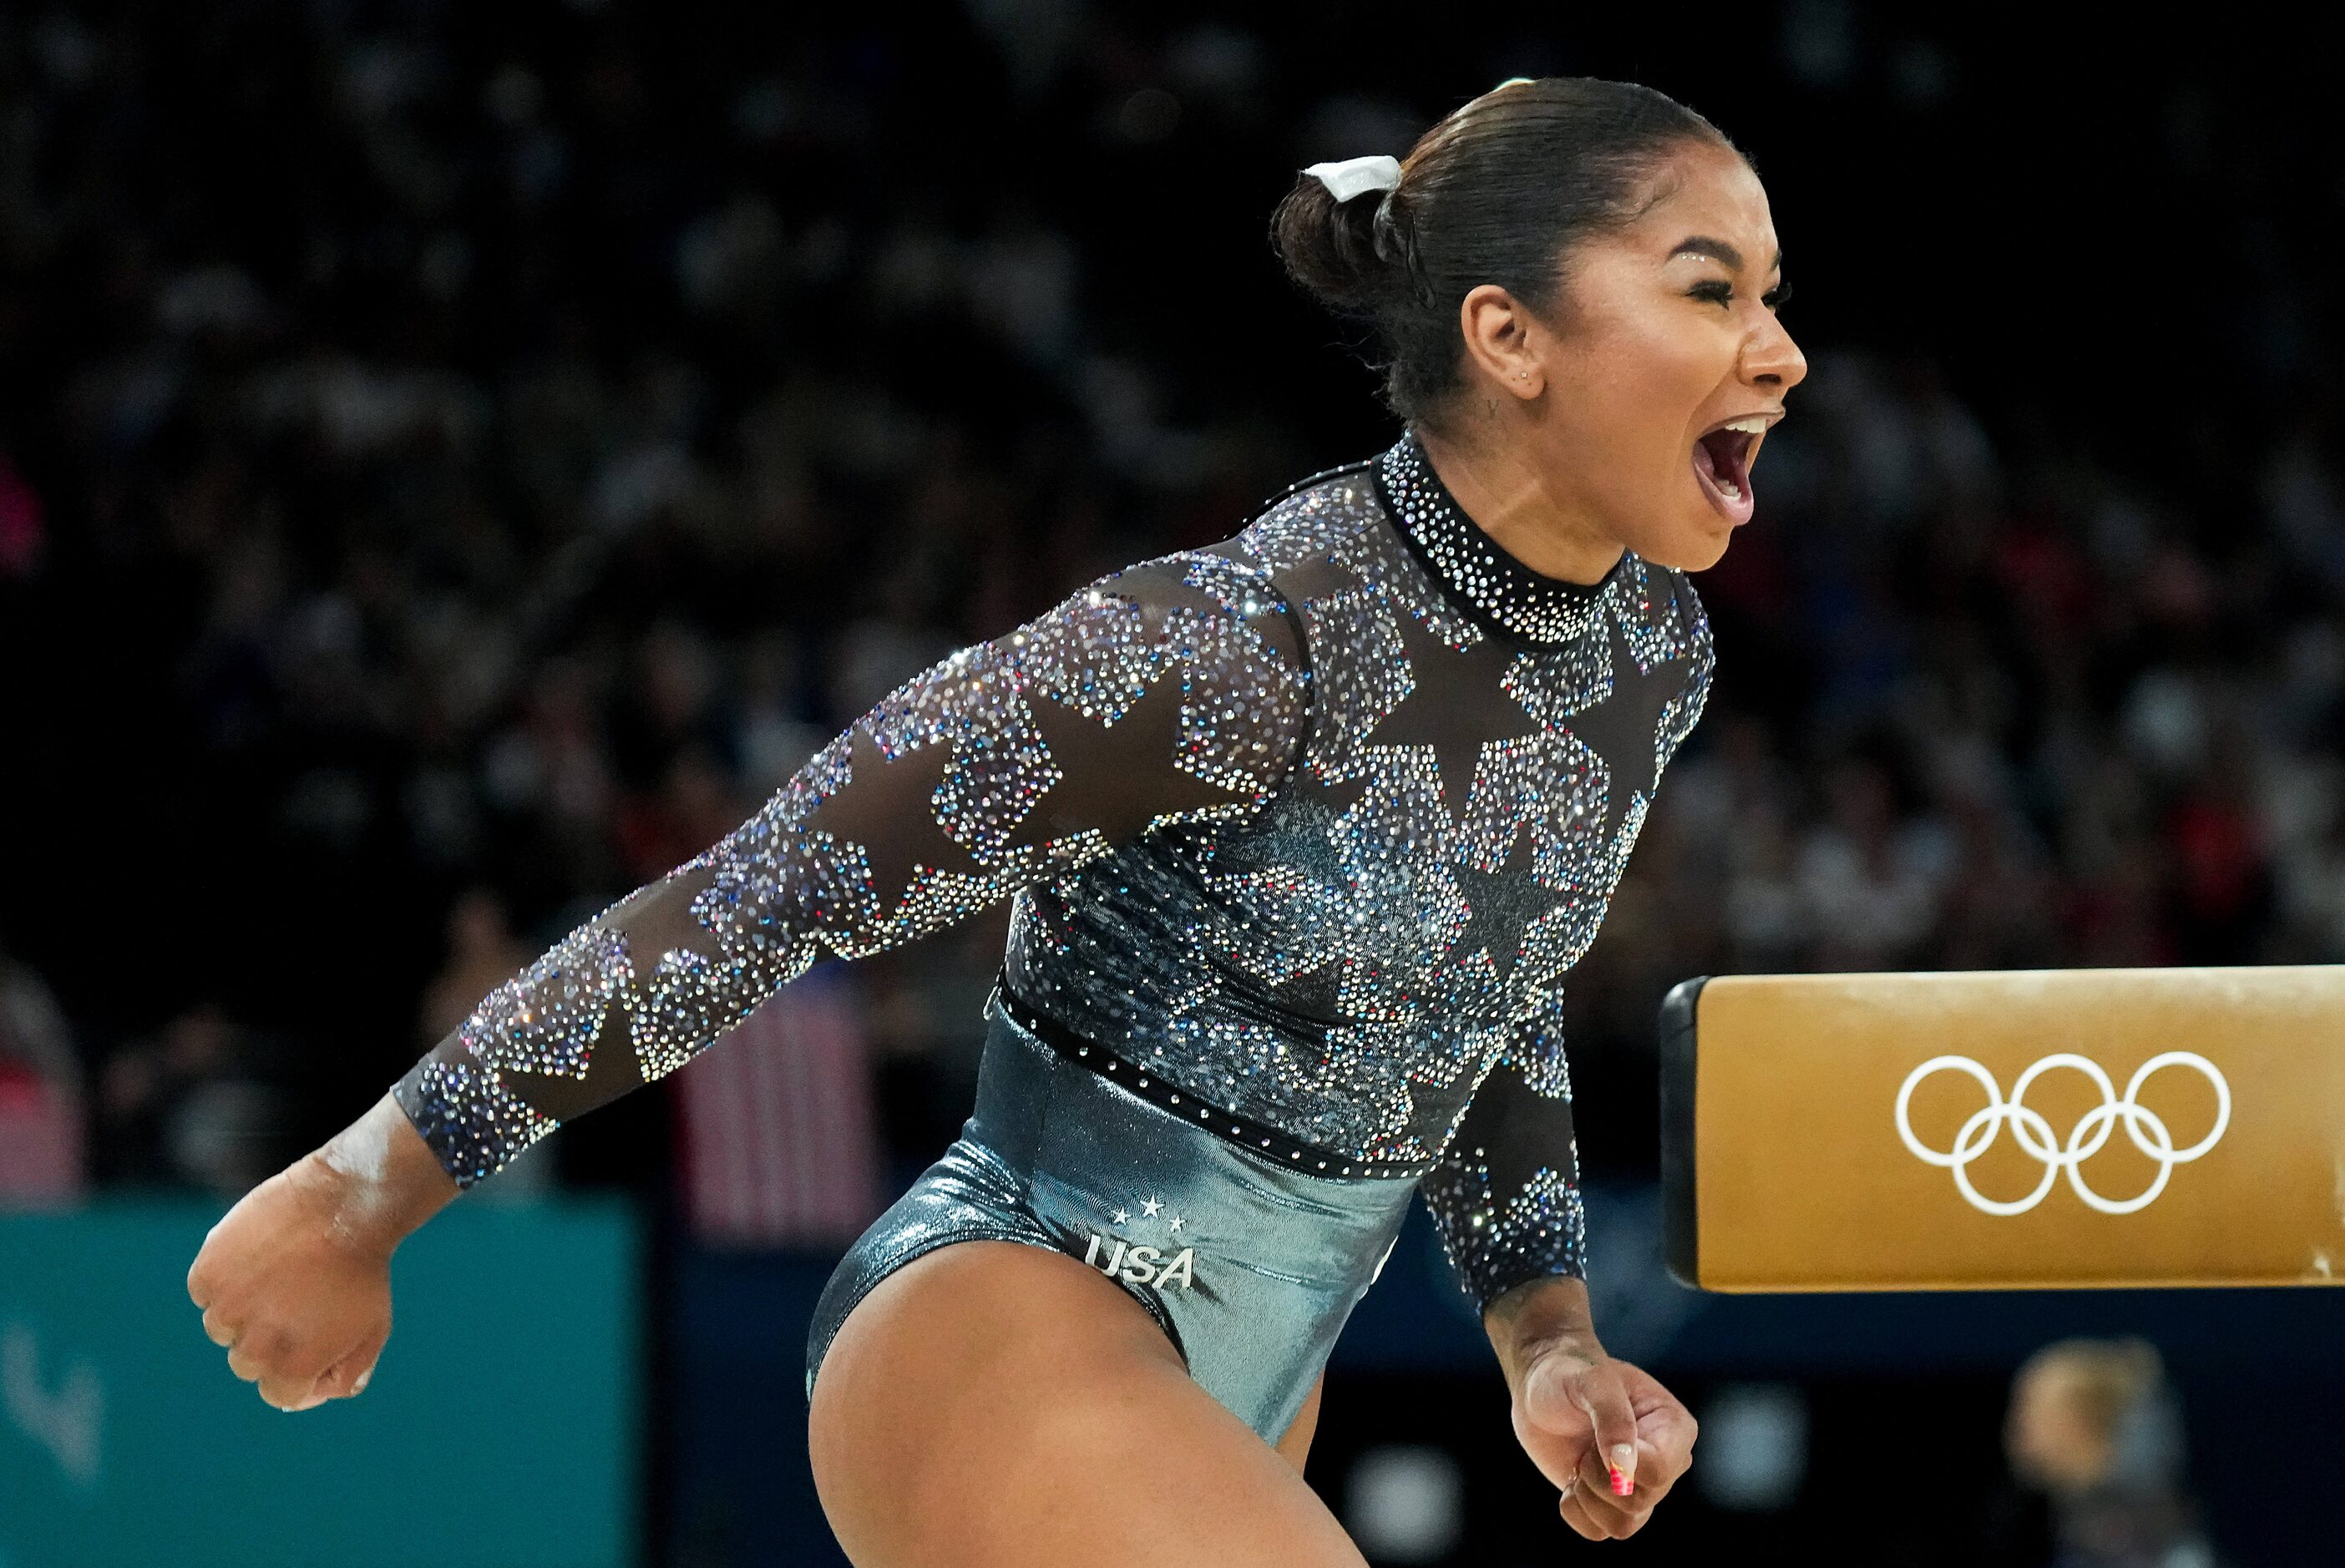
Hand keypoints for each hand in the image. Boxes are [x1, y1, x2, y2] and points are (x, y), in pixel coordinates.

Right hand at [185, 1094, 455, 1410]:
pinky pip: (206, 1291)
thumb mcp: (373, 1329)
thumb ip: (346, 1373)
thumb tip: (313, 1393)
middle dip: (272, 1340)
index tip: (316, 1339)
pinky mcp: (208, 1273)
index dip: (301, 1370)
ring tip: (281, 1274)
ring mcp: (227, 1308)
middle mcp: (255, 1345)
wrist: (347, 1204)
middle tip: (299, 1300)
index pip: (278, 1394)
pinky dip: (225, 1278)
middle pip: (247, 1364)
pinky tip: (258, 1257)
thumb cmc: (363, 1270)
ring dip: (245, 1308)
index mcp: (294, 1366)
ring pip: (222, 1327)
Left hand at [1508, 1341, 1696, 1540]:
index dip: (1619, 1464)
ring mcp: (1641, 1486)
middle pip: (1638, 1501)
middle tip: (1586, 1446)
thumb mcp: (1591, 1381)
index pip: (1659, 1470)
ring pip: (1622, 1525)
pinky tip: (1572, 1478)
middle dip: (1597, 1477)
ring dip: (1588, 1497)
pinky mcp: (1613, 1504)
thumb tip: (1625, 1468)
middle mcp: (1666, 1462)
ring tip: (1581, 1463)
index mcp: (1674, 1427)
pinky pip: (1599, 1532)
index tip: (1595, 1439)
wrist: (1541, 1387)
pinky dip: (1576, 1510)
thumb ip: (1612, 1417)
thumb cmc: (1570, 1373)